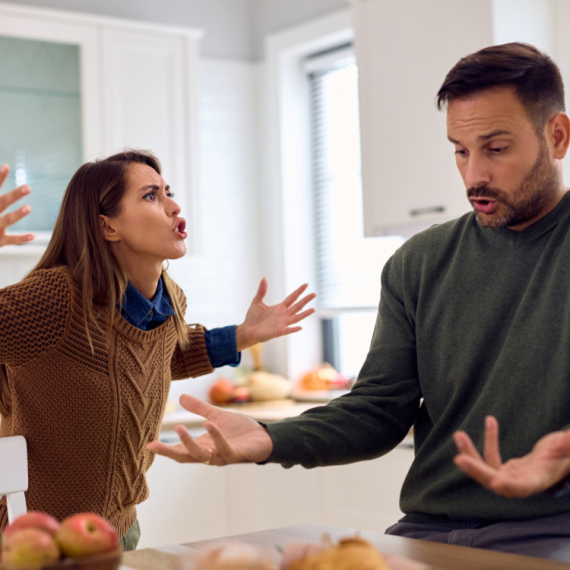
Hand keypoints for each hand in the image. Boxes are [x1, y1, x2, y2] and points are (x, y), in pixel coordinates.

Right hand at [0, 165, 33, 246]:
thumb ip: (0, 200)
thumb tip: (4, 168)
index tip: (6, 166)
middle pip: (2, 202)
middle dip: (14, 195)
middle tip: (28, 187)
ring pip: (6, 220)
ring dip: (17, 214)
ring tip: (29, 207)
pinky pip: (11, 240)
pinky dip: (22, 238)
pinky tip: (33, 235)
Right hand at [147, 394, 273, 464]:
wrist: (265, 437)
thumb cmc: (240, 430)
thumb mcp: (216, 416)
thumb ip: (199, 409)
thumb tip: (180, 397)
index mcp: (203, 445)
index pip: (180, 449)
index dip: (165, 448)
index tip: (148, 444)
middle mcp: (210, 454)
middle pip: (185, 457)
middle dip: (169, 452)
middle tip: (153, 445)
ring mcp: (222, 455)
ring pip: (201, 455)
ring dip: (189, 443)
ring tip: (179, 427)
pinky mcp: (237, 454)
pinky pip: (224, 448)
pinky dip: (216, 437)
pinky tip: (209, 424)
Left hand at [236, 279, 315, 350]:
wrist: (248, 330)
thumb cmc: (253, 317)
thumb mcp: (257, 301)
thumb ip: (262, 291)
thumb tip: (264, 278)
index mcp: (280, 307)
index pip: (292, 298)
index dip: (299, 291)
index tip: (306, 284)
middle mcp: (283, 315)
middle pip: (297, 306)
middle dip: (306, 300)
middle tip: (315, 293)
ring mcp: (282, 323)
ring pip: (296, 317)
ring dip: (305, 314)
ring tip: (313, 309)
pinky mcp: (278, 331)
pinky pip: (288, 330)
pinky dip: (294, 329)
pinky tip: (300, 327)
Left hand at [453, 415, 569, 497]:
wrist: (561, 459)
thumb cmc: (566, 453)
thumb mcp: (566, 447)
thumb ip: (566, 444)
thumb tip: (568, 438)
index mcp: (538, 480)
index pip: (522, 487)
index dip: (509, 486)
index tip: (496, 483)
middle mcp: (522, 483)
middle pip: (496, 482)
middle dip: (478, 472)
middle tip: (459, 459)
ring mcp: (512, 478)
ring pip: (486, 472)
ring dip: (471, 455)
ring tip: (458, 435)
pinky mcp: (506, 471)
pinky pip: (490, 459)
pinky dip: (489, 441)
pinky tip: (490, 421)